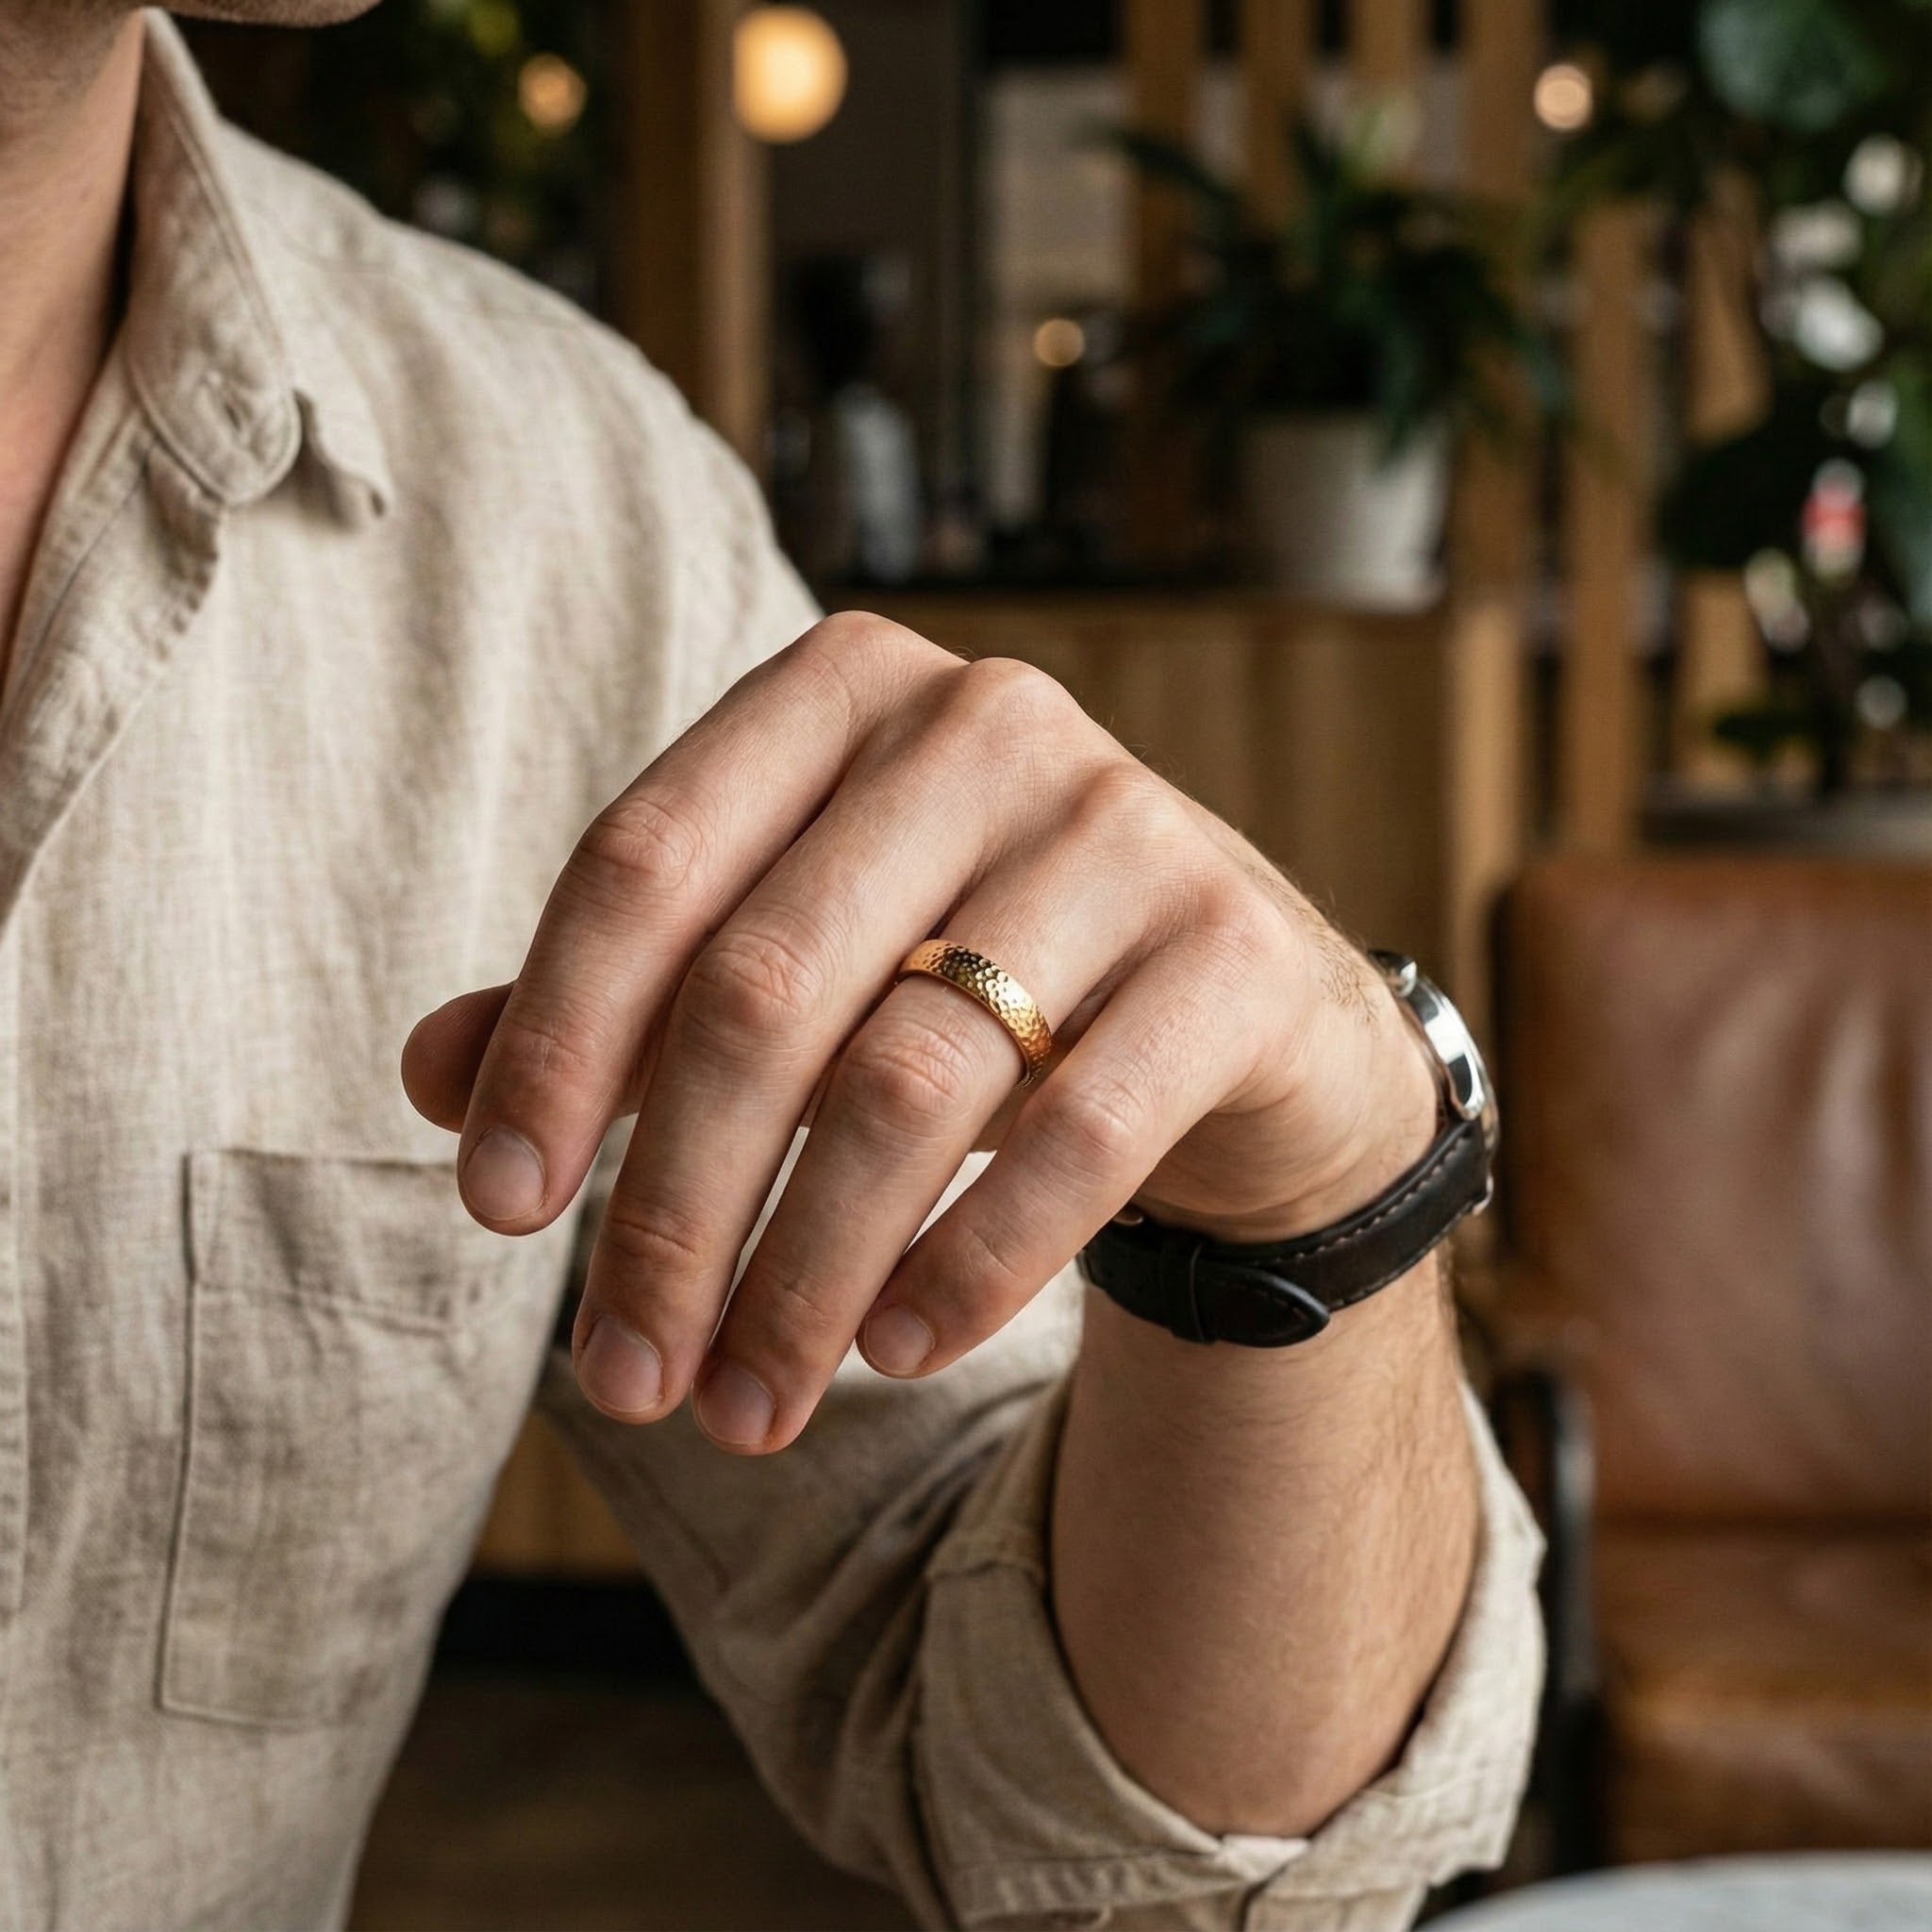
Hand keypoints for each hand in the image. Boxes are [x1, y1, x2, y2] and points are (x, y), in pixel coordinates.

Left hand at [401, 614, 1437, 1453]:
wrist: (1231, 1003)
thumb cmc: (972, 973)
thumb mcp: (797, 962)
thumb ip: (627, 1002)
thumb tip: (427, 1073)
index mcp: (841, 692)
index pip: (646, 865)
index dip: (552, 1046)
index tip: (496, 1210)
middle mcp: (983, 724)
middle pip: (763, 990)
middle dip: (672, 1209)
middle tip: (625, 1376)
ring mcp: (1125, 826)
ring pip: (910, 1080)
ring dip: (801, 1274)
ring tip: (743, 1407)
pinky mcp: (1232, 950)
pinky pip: (1077, 1133)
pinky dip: (970, 1264)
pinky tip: (892, 1349)